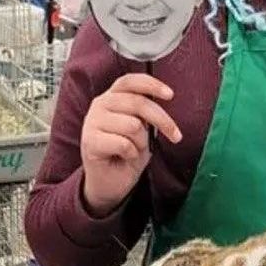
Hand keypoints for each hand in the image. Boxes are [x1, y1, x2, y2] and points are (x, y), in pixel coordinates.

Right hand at [80, 74, 181, 217]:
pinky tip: (124, 157)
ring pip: (133, 125)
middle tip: (176, 136)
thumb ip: (146, 113)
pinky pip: (123, 144)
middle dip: (163, 121)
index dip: (151, 85)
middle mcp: (100, 105)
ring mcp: (92, 122)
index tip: (170, 95)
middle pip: (138, 103)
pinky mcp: (90, 141)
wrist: (109, 183)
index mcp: (112, 97)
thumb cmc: (126, 153)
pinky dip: (131, 154)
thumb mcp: (142, 129)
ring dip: (141, 142)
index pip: (130, 82)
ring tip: (134, 150)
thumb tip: (163, 100)